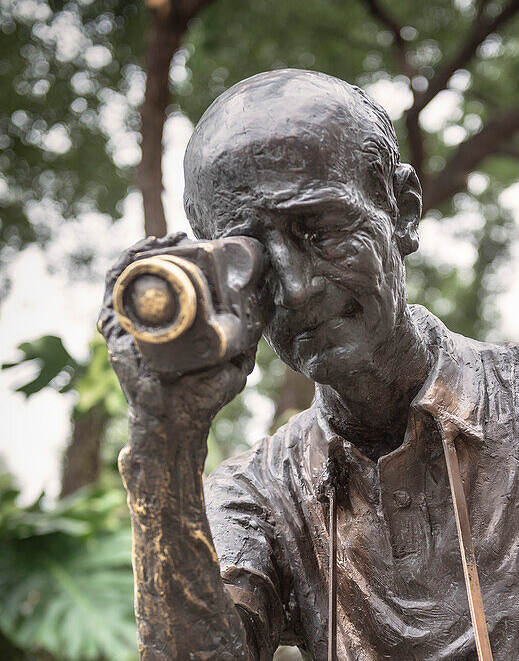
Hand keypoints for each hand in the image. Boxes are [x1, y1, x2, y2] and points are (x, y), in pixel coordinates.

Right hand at [98, 233, 255, 433]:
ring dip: (140, 255)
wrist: (178, 423)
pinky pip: (113, 297)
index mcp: (174, 326)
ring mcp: (131, 328)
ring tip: (159, 242)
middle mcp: (149, 323)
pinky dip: (121, 273)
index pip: (170, 283)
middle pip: (146, 275)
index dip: (177, 258)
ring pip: (126, 279)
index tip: (190, 241)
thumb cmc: (204, 398)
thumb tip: (263, 315)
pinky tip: (136, 259)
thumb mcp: (234, 366)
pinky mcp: (118, 336)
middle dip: (159, 250)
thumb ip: (246, 343)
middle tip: (176, 237)